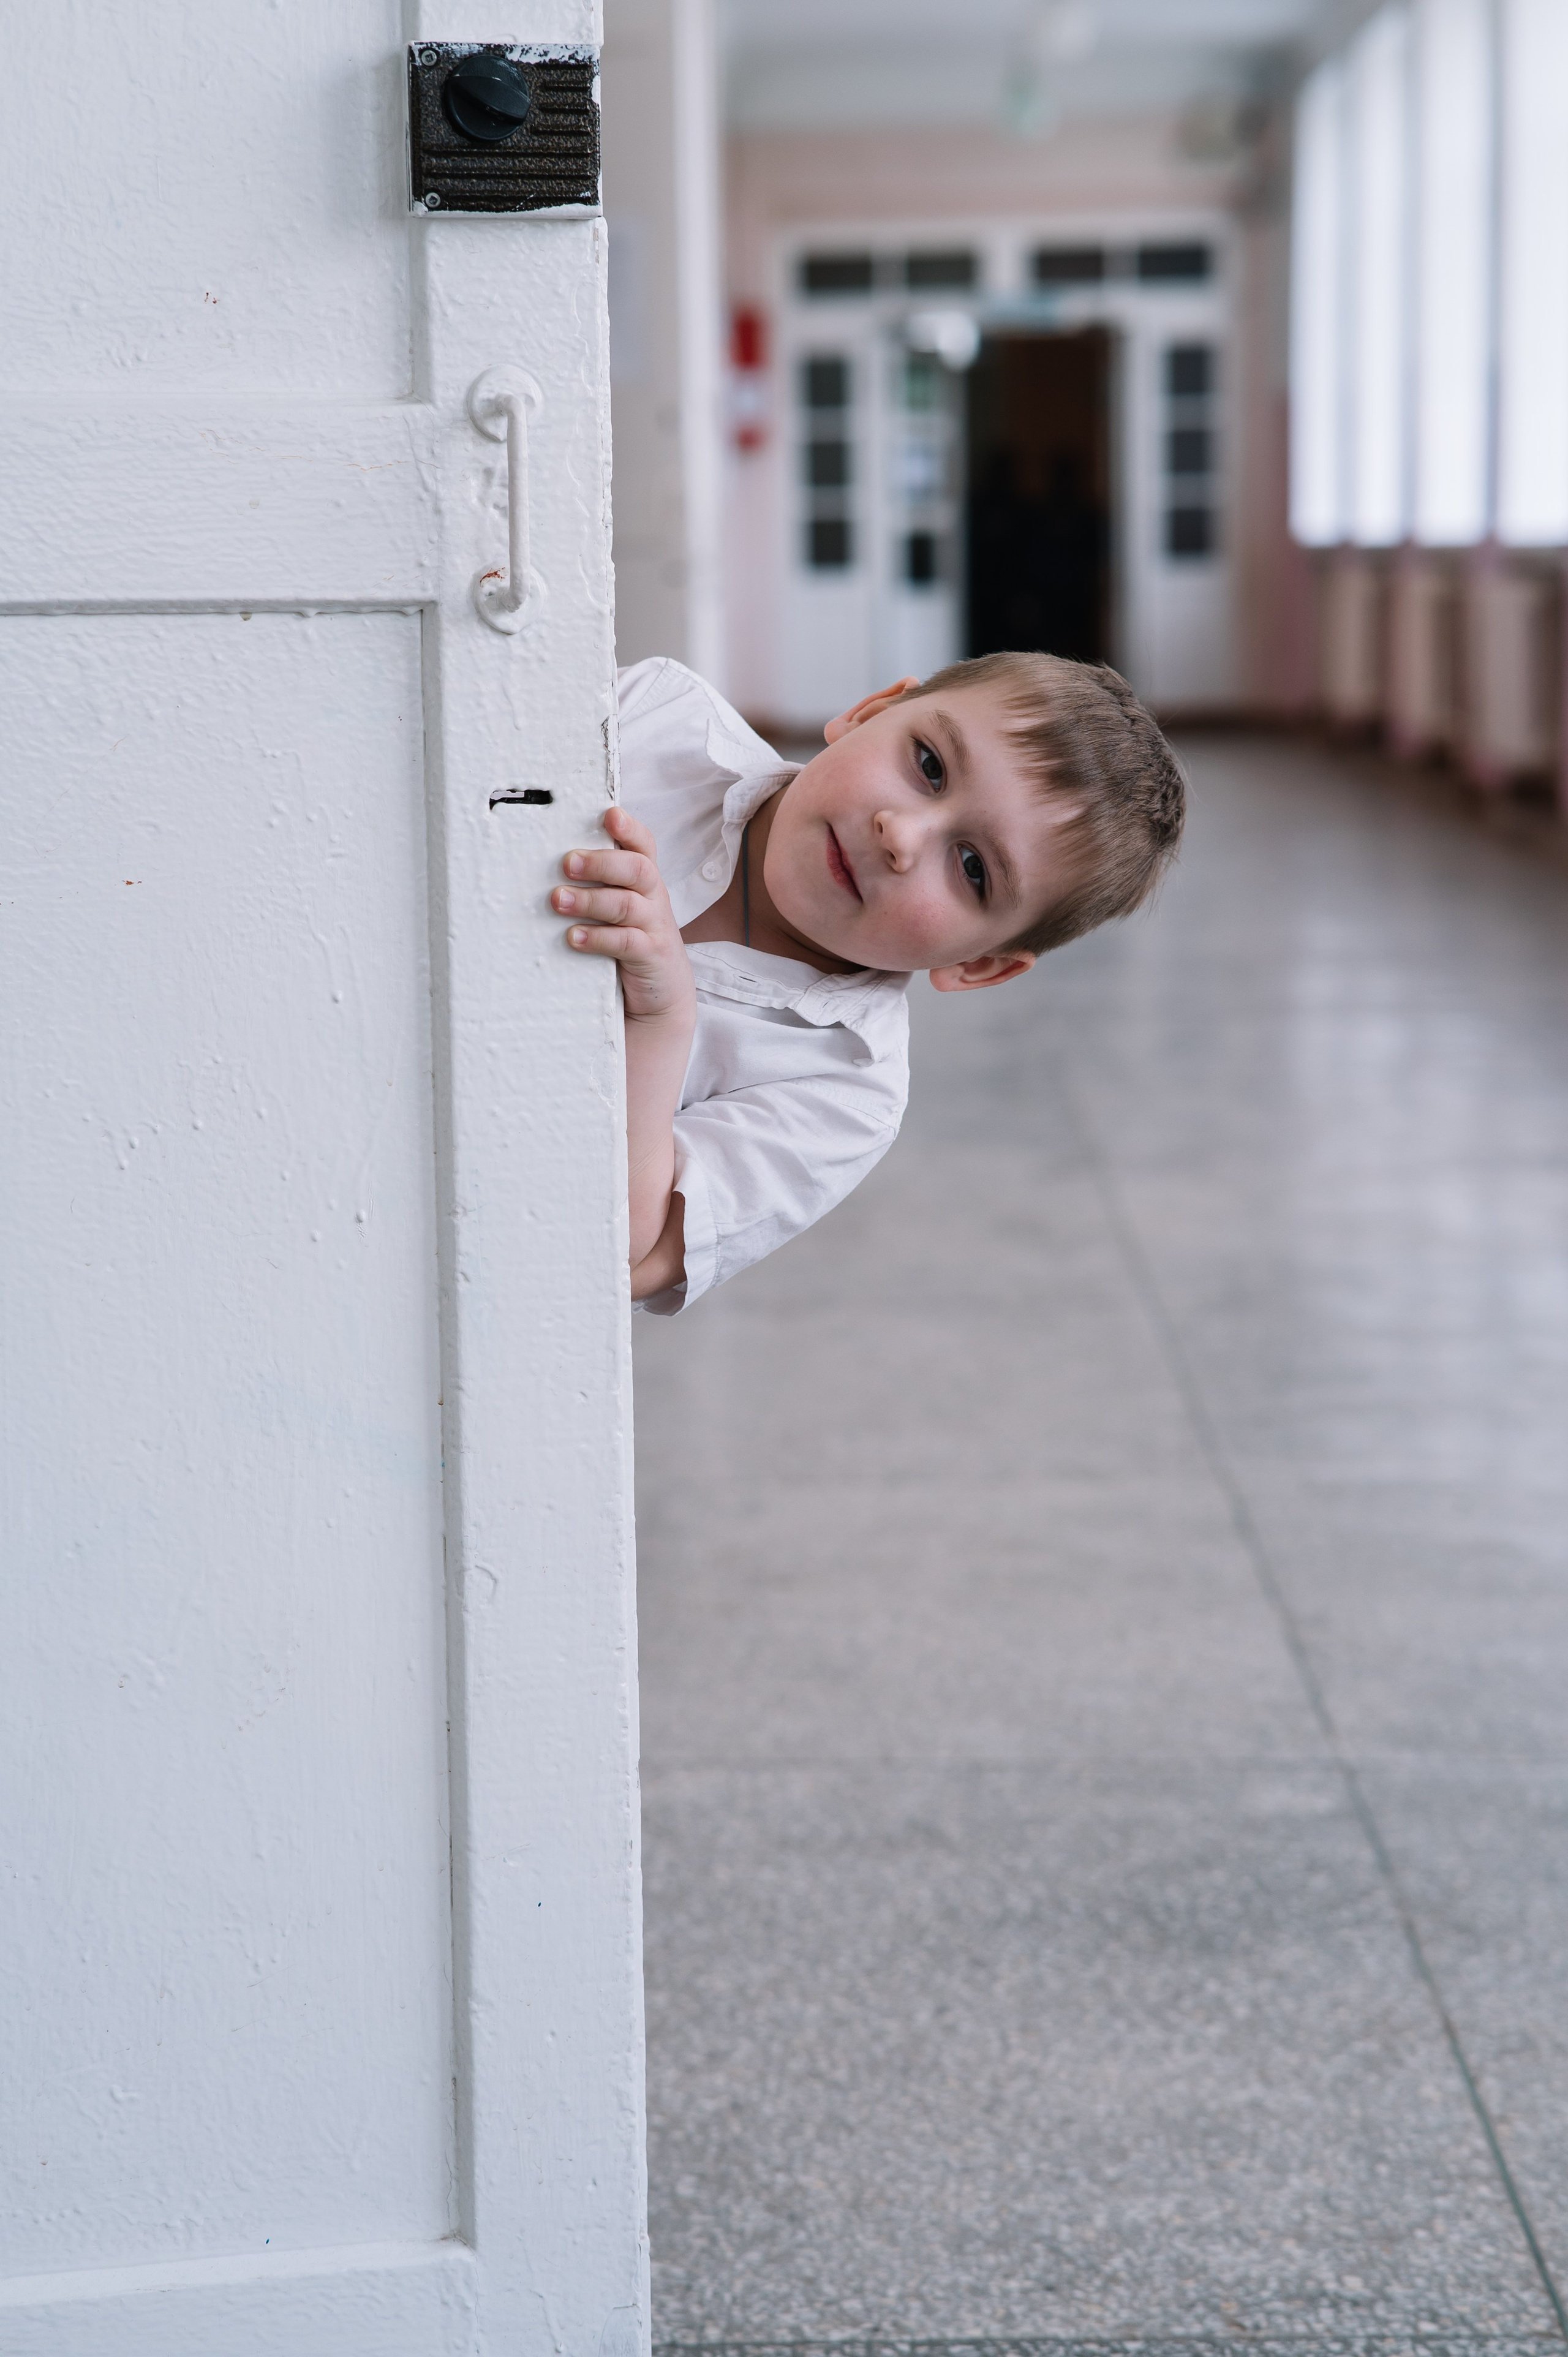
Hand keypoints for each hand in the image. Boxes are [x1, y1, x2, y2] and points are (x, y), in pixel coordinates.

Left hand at [552, 807, 694, 1024]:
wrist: (661, 994)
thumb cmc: (629, 943)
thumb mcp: (619, 909)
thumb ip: (599, 885)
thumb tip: (544, 864)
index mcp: (644, 882)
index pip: (643, 846)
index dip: (629, 829)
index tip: (609, 814)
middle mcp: (654, 899)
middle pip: (637, 869)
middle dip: (600, 862)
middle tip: (566, 863)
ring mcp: (654, 927)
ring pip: (627, 904)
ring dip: (589, 899)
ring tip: (557, 900)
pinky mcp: (651, 956)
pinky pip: (627, 942)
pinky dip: (598, 937)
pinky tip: (573, 937)